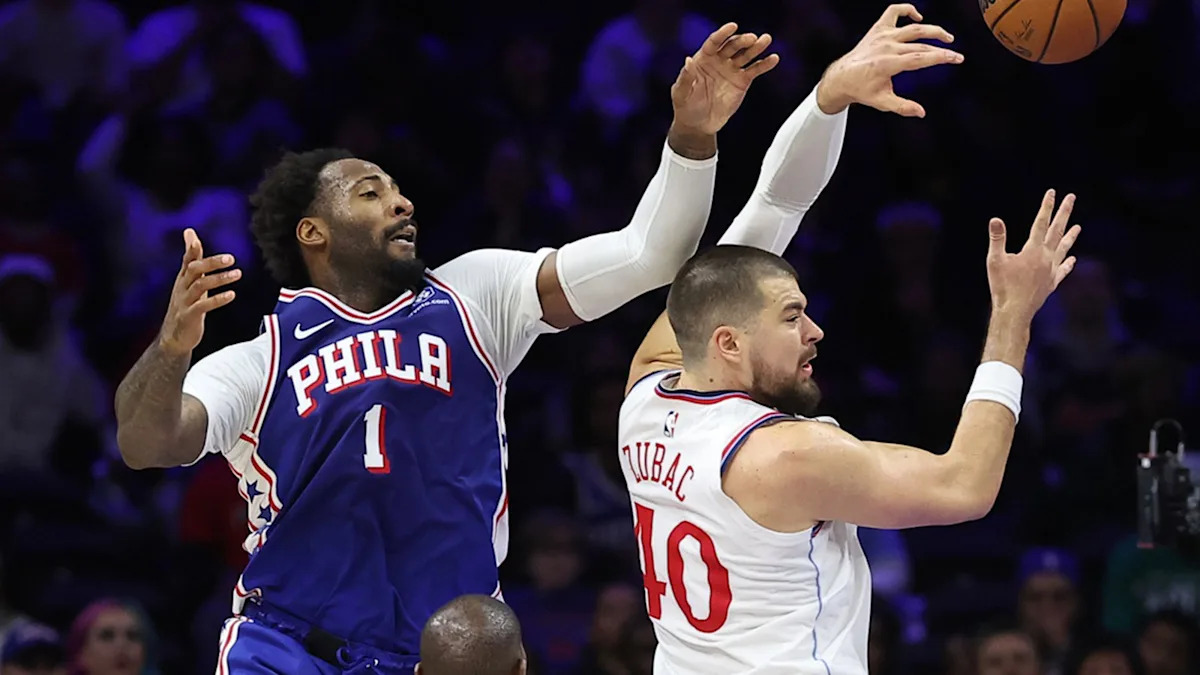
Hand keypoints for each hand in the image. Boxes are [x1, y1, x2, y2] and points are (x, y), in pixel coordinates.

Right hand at [159, 228, 240, 355]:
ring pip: (200, 286)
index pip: (187, 261)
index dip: (191, 250)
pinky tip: (231, 295)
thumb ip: (192, 259)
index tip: (195, 238)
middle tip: (231, 258)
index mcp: (183, 279)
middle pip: (194, 270)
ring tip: (237, 274)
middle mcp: (182, 288)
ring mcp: (184, 302)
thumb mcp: (188, 281)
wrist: (174, 337)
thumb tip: (190, 233)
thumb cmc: (185, 305)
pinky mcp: (189, 316)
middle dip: (211, 263)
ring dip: (220, 279)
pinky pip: (203, 306)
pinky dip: (217, 300)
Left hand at [670, 23, 780, 134]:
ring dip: (756, 47)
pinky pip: (755, 70)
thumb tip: (688, 60)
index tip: (732, 27)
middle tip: (752, 38)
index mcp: (703, 58)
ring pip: (746, 55)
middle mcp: (719, 60)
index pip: (714, 42)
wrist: (698, 124)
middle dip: (742, 41)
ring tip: (766, 40)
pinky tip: (773, 58)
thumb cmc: (685, 106)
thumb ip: (685, 77)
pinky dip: (764, 64)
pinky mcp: (742, 81)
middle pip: (732, 46)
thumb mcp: (681, 93)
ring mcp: (732, 69)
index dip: (722, 33)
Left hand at [816, 4, 962, 116]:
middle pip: (921, 44)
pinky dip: (907, 9)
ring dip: (932, 30)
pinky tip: (918, 17)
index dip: (941, 57)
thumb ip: (902, 107)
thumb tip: (921, 112)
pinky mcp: (878, 29)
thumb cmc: (861, 90)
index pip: (921, 58)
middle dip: (942, 48)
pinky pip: (893, 11)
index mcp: (888, 64)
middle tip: (956, 54)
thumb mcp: (882, 102)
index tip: (957, 58)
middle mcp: (886, 46)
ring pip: (913, 27)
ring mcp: (882, 35)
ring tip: (947, 37)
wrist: (841, 78)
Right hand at [986, 189, 1080, 318]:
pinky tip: (1072, 259)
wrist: (1015, 312)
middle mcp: (1046, 258)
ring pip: (1064, 248)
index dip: (1046, 207)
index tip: (1052, 193)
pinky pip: (1062, 270)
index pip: (1041, 223)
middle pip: (1057, 231)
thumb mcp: (995, 261)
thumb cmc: (1002, 286)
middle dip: (1064, 213)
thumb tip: (995, 219)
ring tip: (1078, 226)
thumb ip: (997, 239)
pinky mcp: (1051, 283)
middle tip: (1071, 198)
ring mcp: (1051, 271)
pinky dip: (1068, 263)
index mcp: (1033, 250)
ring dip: (1071, 236)